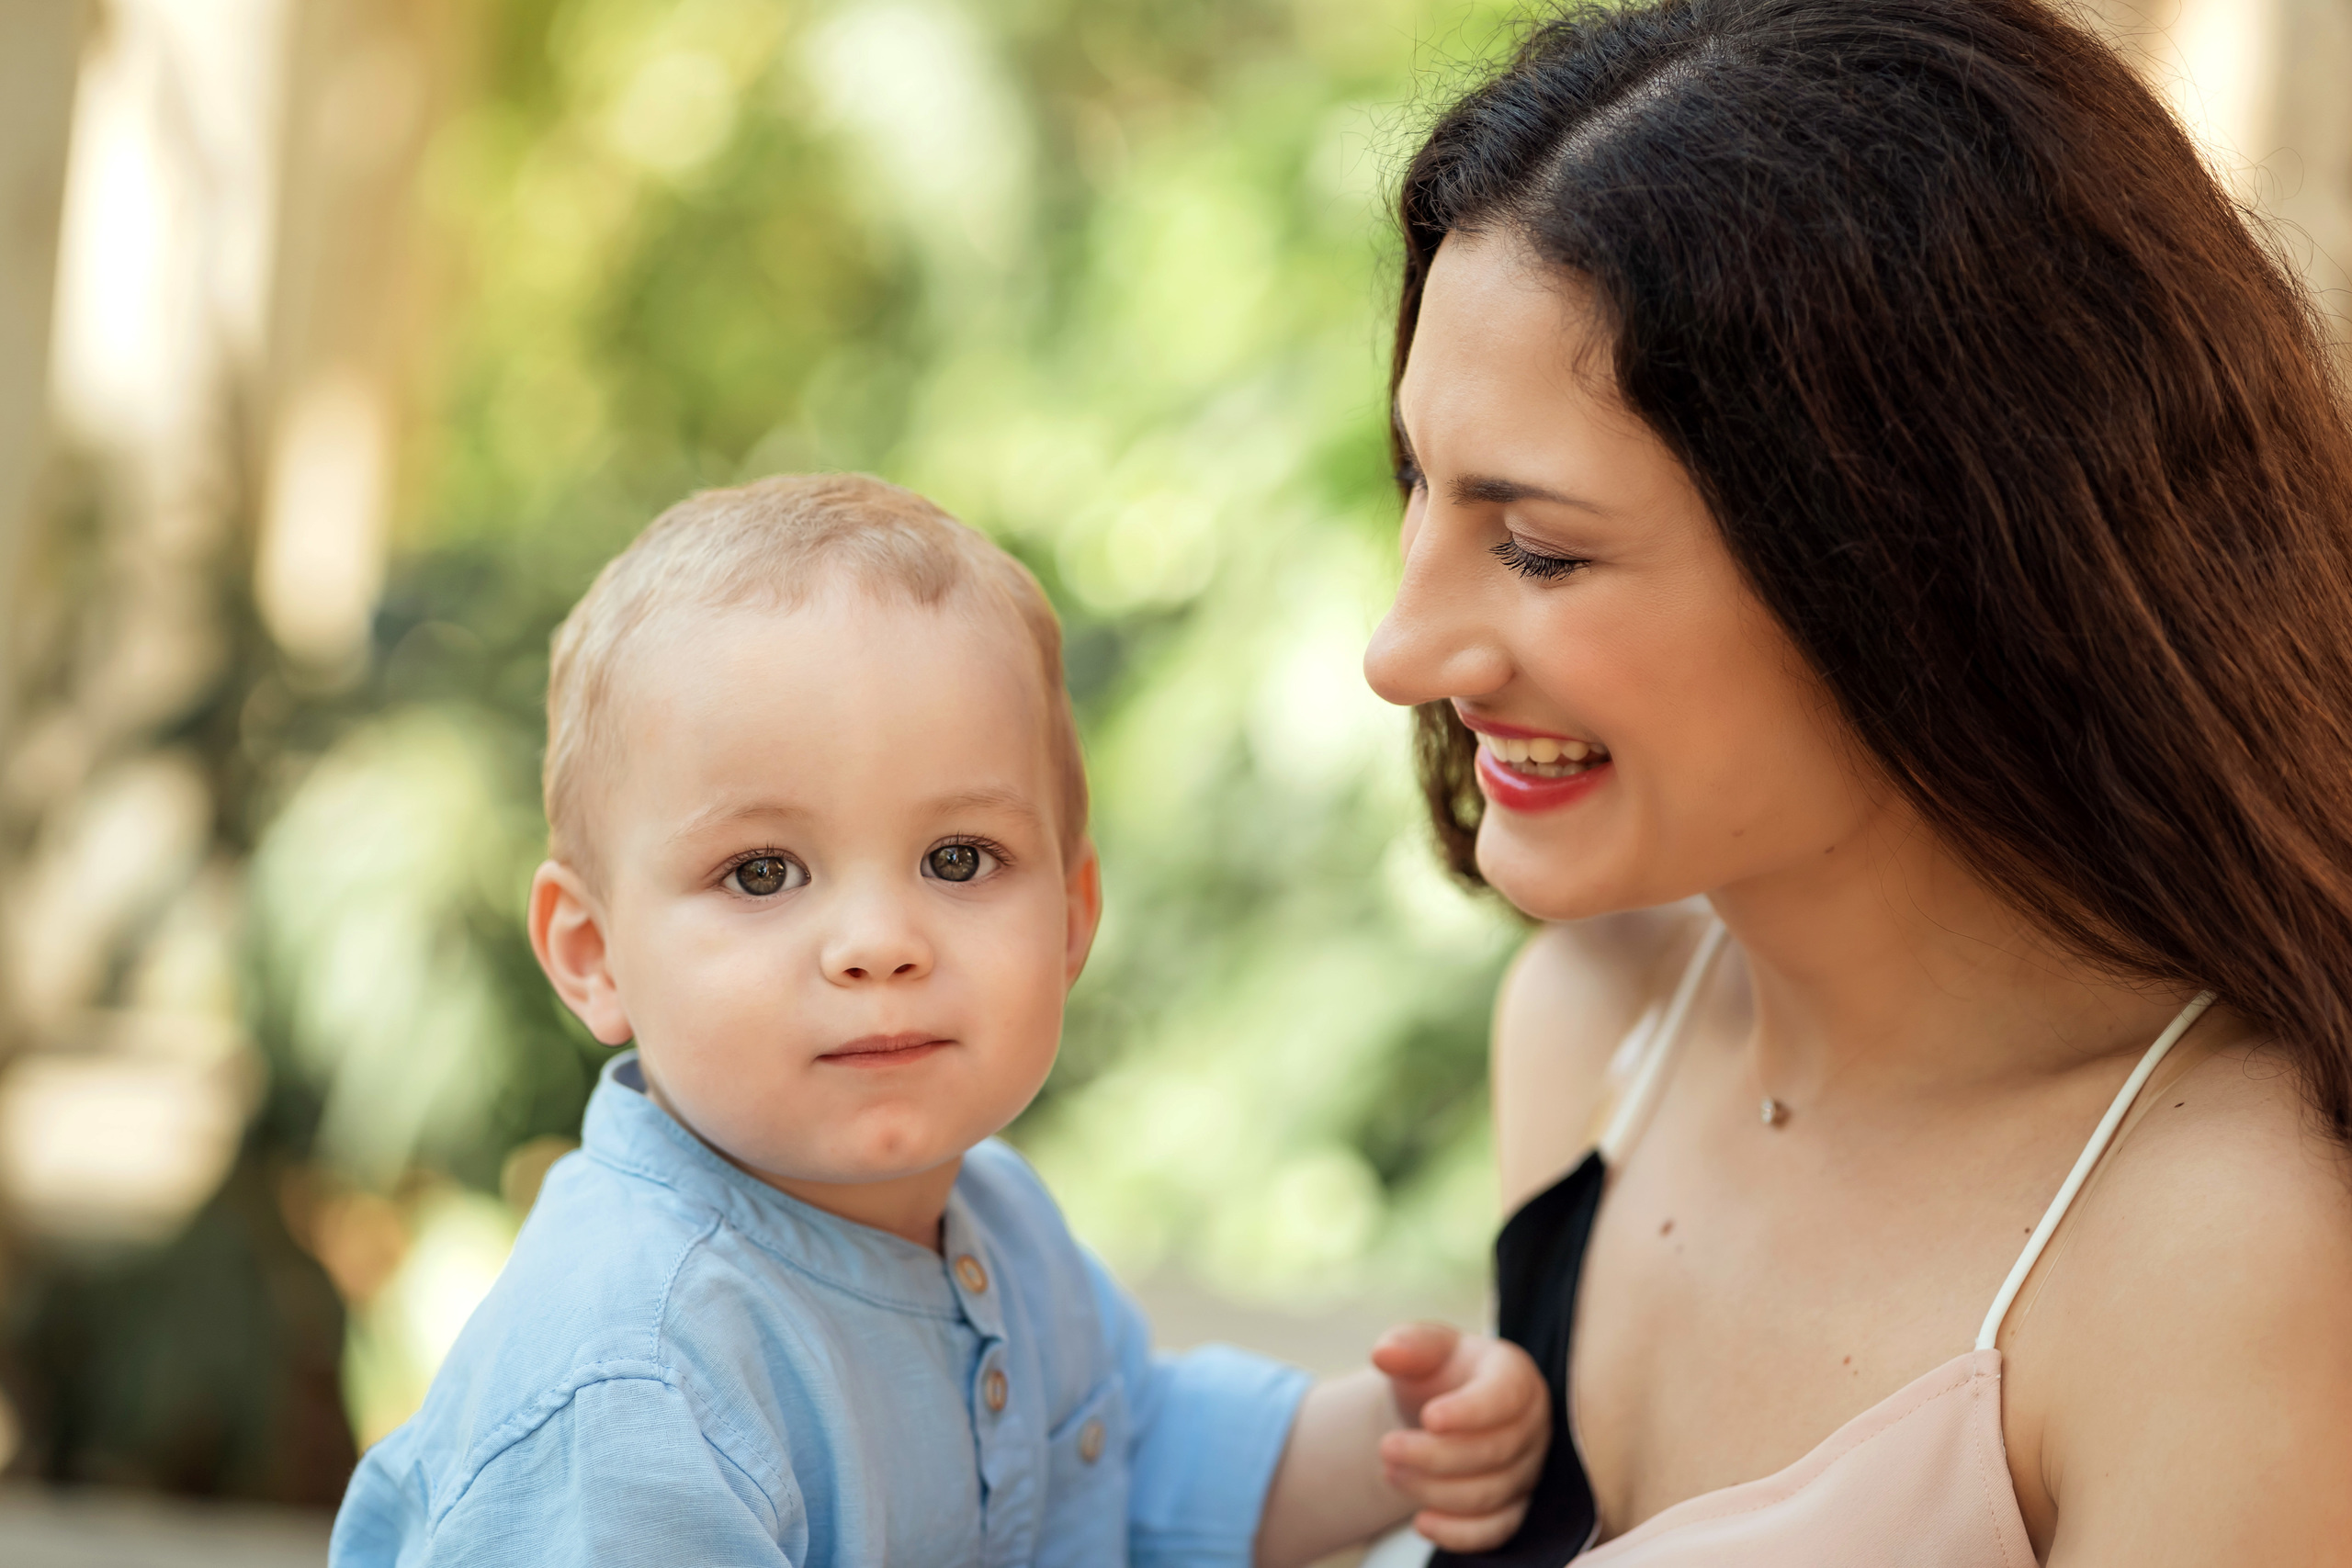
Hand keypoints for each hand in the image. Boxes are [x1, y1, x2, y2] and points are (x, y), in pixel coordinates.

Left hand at [1370, 1322, 1548, 1552]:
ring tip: (1390, 1472)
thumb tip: (1383, 1353)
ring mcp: (1528, 1469)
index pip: (1504, 1397)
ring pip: (1489, 1494)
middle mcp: (1533, 1424)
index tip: (1428, 1418)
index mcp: (1515, 1376)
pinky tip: (1421, 1522)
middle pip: (1494, 1452)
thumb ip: (1407, 1345)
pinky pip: (1495, 1531)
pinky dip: (1458, 1533)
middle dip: (1434, 1456)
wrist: (1439, 1411)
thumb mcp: (1423, 1350)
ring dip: (1434, 1490)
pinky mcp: (1516, 1507)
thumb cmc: (1437, 1373)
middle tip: (1386, 1450)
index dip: (1469, 1412)